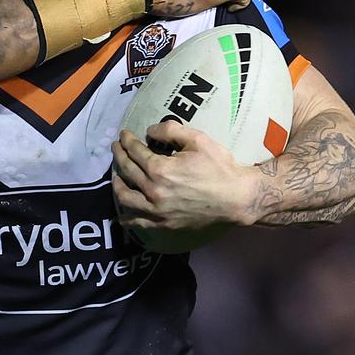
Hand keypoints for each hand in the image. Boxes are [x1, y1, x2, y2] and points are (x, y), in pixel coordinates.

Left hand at [110, 121, 260, 230]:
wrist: (238, 198)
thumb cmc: (220, 167)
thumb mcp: (198, 140)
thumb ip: (170, 130)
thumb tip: (149, 130)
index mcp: (160, 169)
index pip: (135, 152)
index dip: (127, 141)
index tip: (123, 135)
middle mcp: (153, 191)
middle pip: (127, 171)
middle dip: (119, 156)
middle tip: (116, 148)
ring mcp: (157, 211)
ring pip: (125, 198)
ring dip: (117, 184)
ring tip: (116, 176)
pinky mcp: (164, 224)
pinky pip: (137, 222)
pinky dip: (126, 215)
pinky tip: (123, 210)